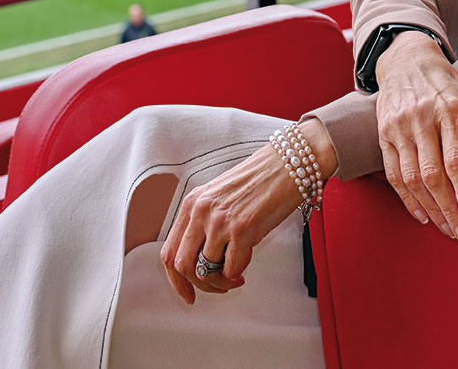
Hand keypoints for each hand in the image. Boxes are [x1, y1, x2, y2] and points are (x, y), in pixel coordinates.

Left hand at [159, 121, 335, 304]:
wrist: (288, 164)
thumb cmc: (260, 180)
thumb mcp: (219, 197)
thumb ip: (204, 223)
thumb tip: (201, 260)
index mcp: (191, 204)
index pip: (169, 252)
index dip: (175, 280)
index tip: (188, 293)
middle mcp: (200, 212)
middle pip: (183, 266)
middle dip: (200, 285)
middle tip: (217, 287)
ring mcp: (220, 221)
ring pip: (206, 272)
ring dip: (222, 282)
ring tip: (235, 276)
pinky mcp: (242, 229)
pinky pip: (231, 269)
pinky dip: (237, 274)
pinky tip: (247, 263)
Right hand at [374, 31, 457, 241]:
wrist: (406, 60)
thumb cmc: (445, 83)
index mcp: (449, 110)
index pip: (456, 161)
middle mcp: (421, 119)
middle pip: (432, 175)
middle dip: (449, 210)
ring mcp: (398, 127)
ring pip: (411, 179)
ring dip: (429, 209)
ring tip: (446, 229)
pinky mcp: (383, 134)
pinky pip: (393, 173)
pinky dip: (406, 199)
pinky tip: (422, 214)